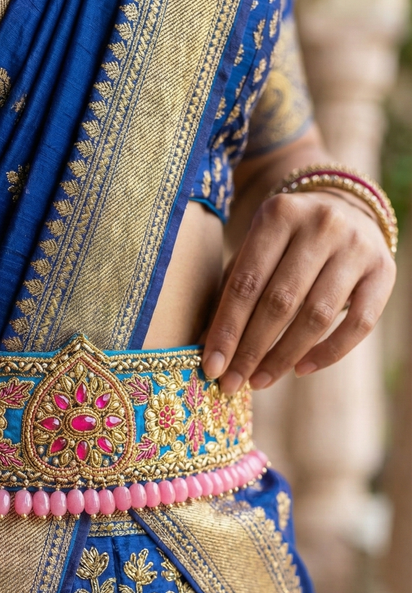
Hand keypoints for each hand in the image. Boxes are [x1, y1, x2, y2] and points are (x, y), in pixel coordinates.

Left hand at [201, 189, 395, 392]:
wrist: (346, 209)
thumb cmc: (284, 242)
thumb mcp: (253, 252)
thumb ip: (230, 294)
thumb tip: (207, 350)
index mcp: (279, 215)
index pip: (246, 283)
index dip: (227, 330)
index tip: (212, 367)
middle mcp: (321, 225)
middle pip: (280, 302)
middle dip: (251, 350)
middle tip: (233, 383)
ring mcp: (356, 247)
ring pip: (317, 316)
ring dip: (284, 356)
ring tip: (260, 380)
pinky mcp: (383, 271)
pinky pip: (358, 323)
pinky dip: (329, 353)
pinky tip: (301, 369)